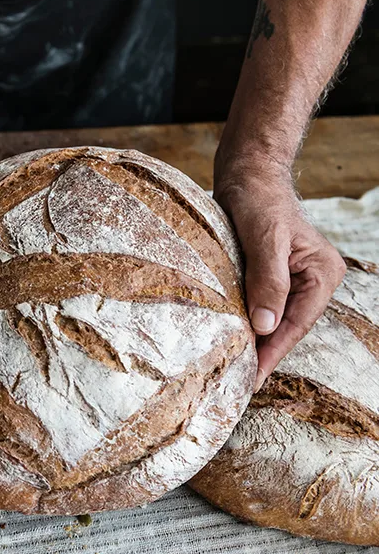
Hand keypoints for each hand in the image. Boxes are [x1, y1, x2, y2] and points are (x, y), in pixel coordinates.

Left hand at [215, 167, 345, 390]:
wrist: (246, 174)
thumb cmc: (258, 199)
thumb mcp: (264, 238)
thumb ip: (268, 280)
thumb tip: (265, 326)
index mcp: (321, 273)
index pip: (296, 323)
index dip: (272, 352)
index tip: (251, 377)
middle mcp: (313, 279)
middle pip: (286, 326)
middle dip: (263, 351)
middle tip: (235, 380)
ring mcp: (294, 279)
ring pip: (273, 319)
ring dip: (253, 339)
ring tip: (231, 367)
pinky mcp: (271, 275)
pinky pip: (261, 305)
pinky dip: (246, 321)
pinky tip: (231, 337)